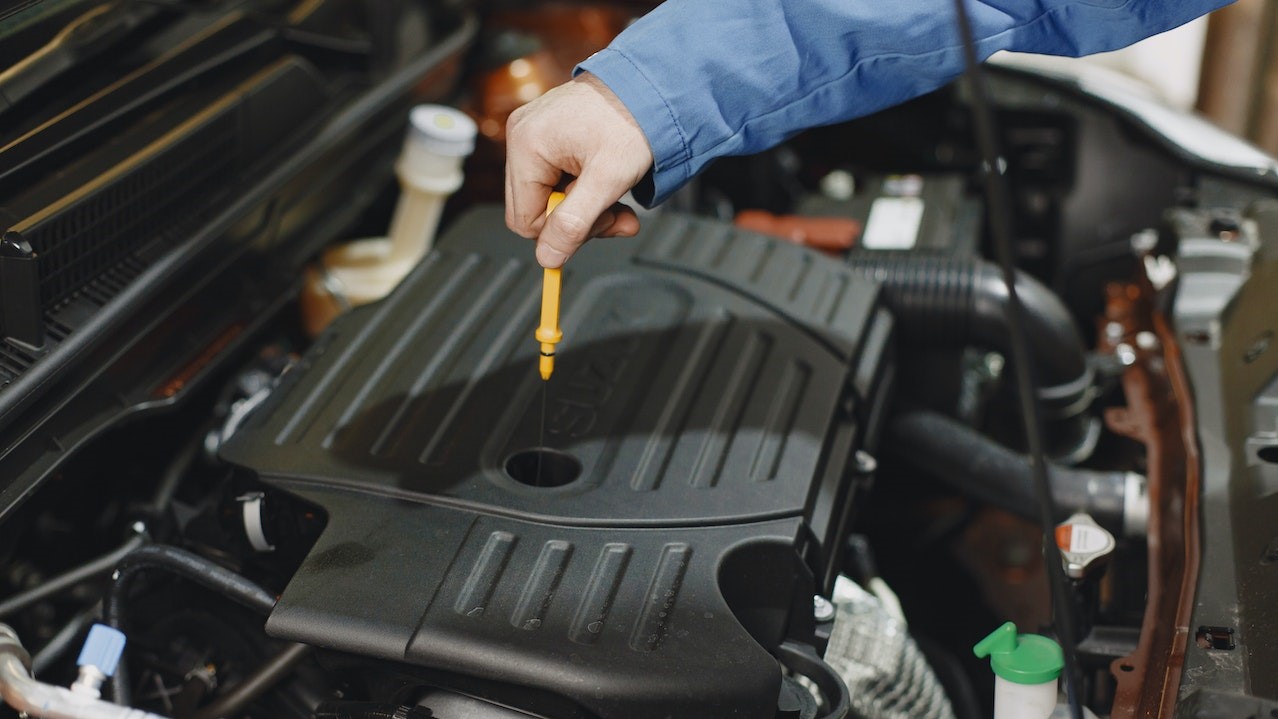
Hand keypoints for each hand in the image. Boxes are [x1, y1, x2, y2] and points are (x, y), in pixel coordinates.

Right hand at [505, 72, 653, 267]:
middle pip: (535, 209)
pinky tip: (605, 178)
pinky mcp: (546, 133)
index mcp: (527, 145)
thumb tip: (548, 258)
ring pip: (548, 196)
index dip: (563, 232)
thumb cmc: (632, 120)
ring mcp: (532, 132)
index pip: (525, 220)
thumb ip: (575, 224)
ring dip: (586, 205)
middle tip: (616, 213)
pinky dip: (584, 187)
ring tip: (616, 193)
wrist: (650, 85)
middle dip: (579, 219)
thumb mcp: (608, 180)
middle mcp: (521, 136)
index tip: (601, 223)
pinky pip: (555, 177)